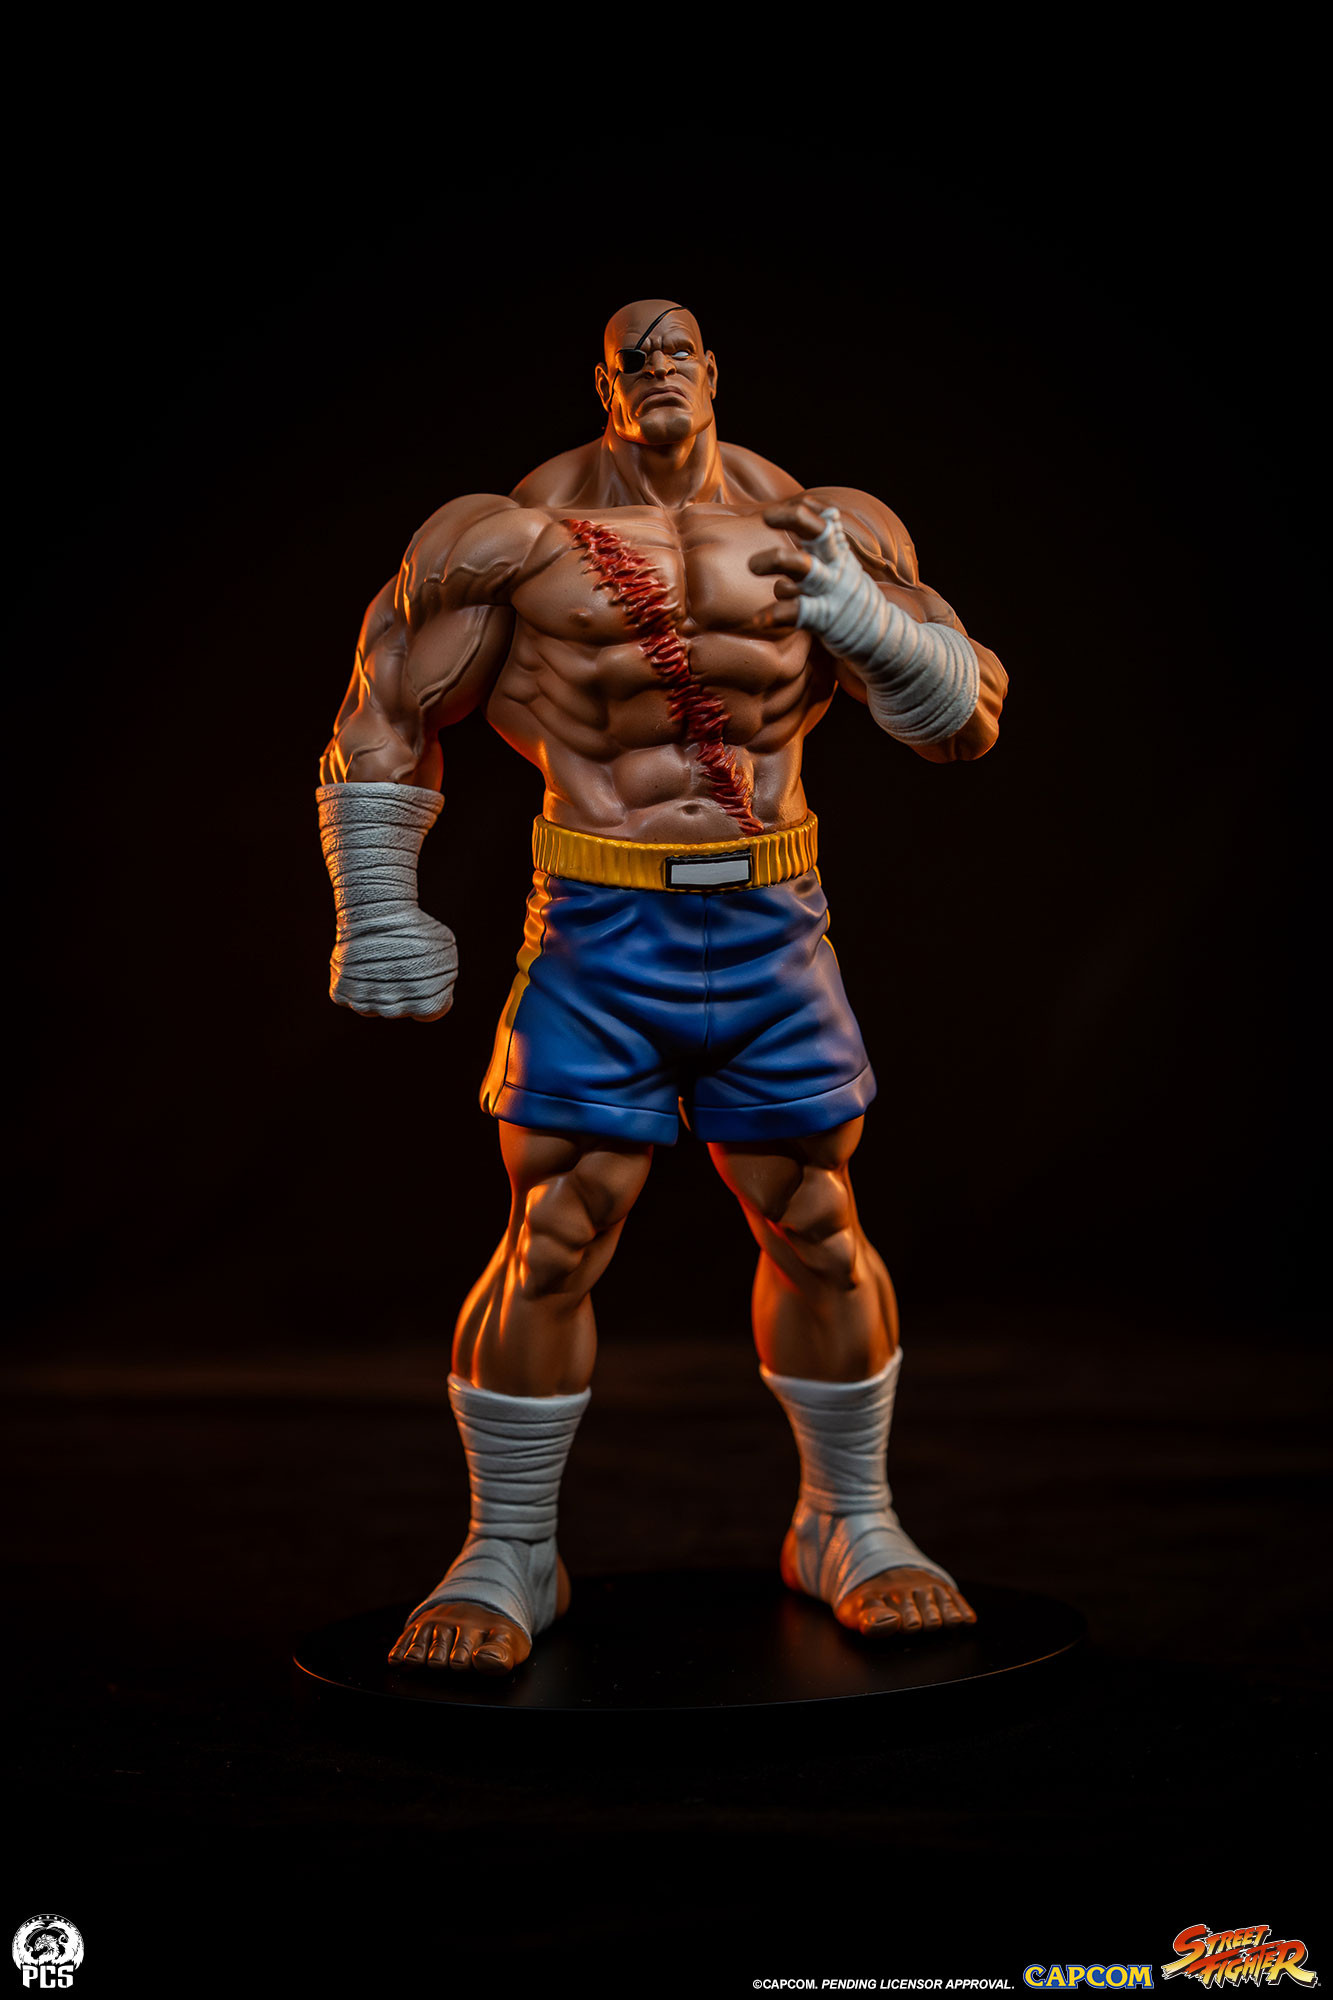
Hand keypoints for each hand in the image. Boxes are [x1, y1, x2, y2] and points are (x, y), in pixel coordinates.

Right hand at [329, 908, 457, 1021]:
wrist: (377, 910)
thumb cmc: (416, 927)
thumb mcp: (445, 950)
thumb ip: (443, 977)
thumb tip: (433, 987)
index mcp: (426, 1005)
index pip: (430, 1012)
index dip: (429, 991)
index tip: (423, 973)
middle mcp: (394, 1010)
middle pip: (400, 1008)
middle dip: (402, 987)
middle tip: (399, 960)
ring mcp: (365, 1004)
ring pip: (373, 1003)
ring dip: (377, 985)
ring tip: (379, 958)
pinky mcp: (341, 993)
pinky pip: (350, 995)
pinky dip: (354, 980)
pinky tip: (360, 961)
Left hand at [747, 499, 844, 630]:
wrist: (879, 635)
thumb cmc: (848, 595)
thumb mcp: (844, 563)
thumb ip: (831, 539)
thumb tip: (826, 511)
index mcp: (836, 551)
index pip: (821, 520)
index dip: (799, 509)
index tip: (774, 510)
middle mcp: (834, 565)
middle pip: (819, 532)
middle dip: (794, 518)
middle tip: (766, 516)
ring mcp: (829, 590)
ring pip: (805, 567)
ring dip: (776, 560)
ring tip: (753, 565)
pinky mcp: (824, 617)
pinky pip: (797, 611)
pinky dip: (776, 614)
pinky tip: (758, 619)